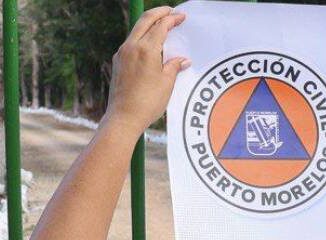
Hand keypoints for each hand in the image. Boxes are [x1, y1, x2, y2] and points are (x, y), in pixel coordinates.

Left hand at [103, 7, 188, 137]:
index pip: (160, 26)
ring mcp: (122, 53)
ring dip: (150, 25)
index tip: (181, 16)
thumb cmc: (148, 102)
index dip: (172, 18)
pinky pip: (131, 43)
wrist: (124, 117)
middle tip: (171, 11)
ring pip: (137, 31)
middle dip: (159, 13)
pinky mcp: (118, 62)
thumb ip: (173, 66)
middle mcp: (131, 47)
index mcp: (146, 50)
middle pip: (145, 21)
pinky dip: (143, 38)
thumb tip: (181, 60)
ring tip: (162, 27)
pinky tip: (151, 46)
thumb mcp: (167, 83)